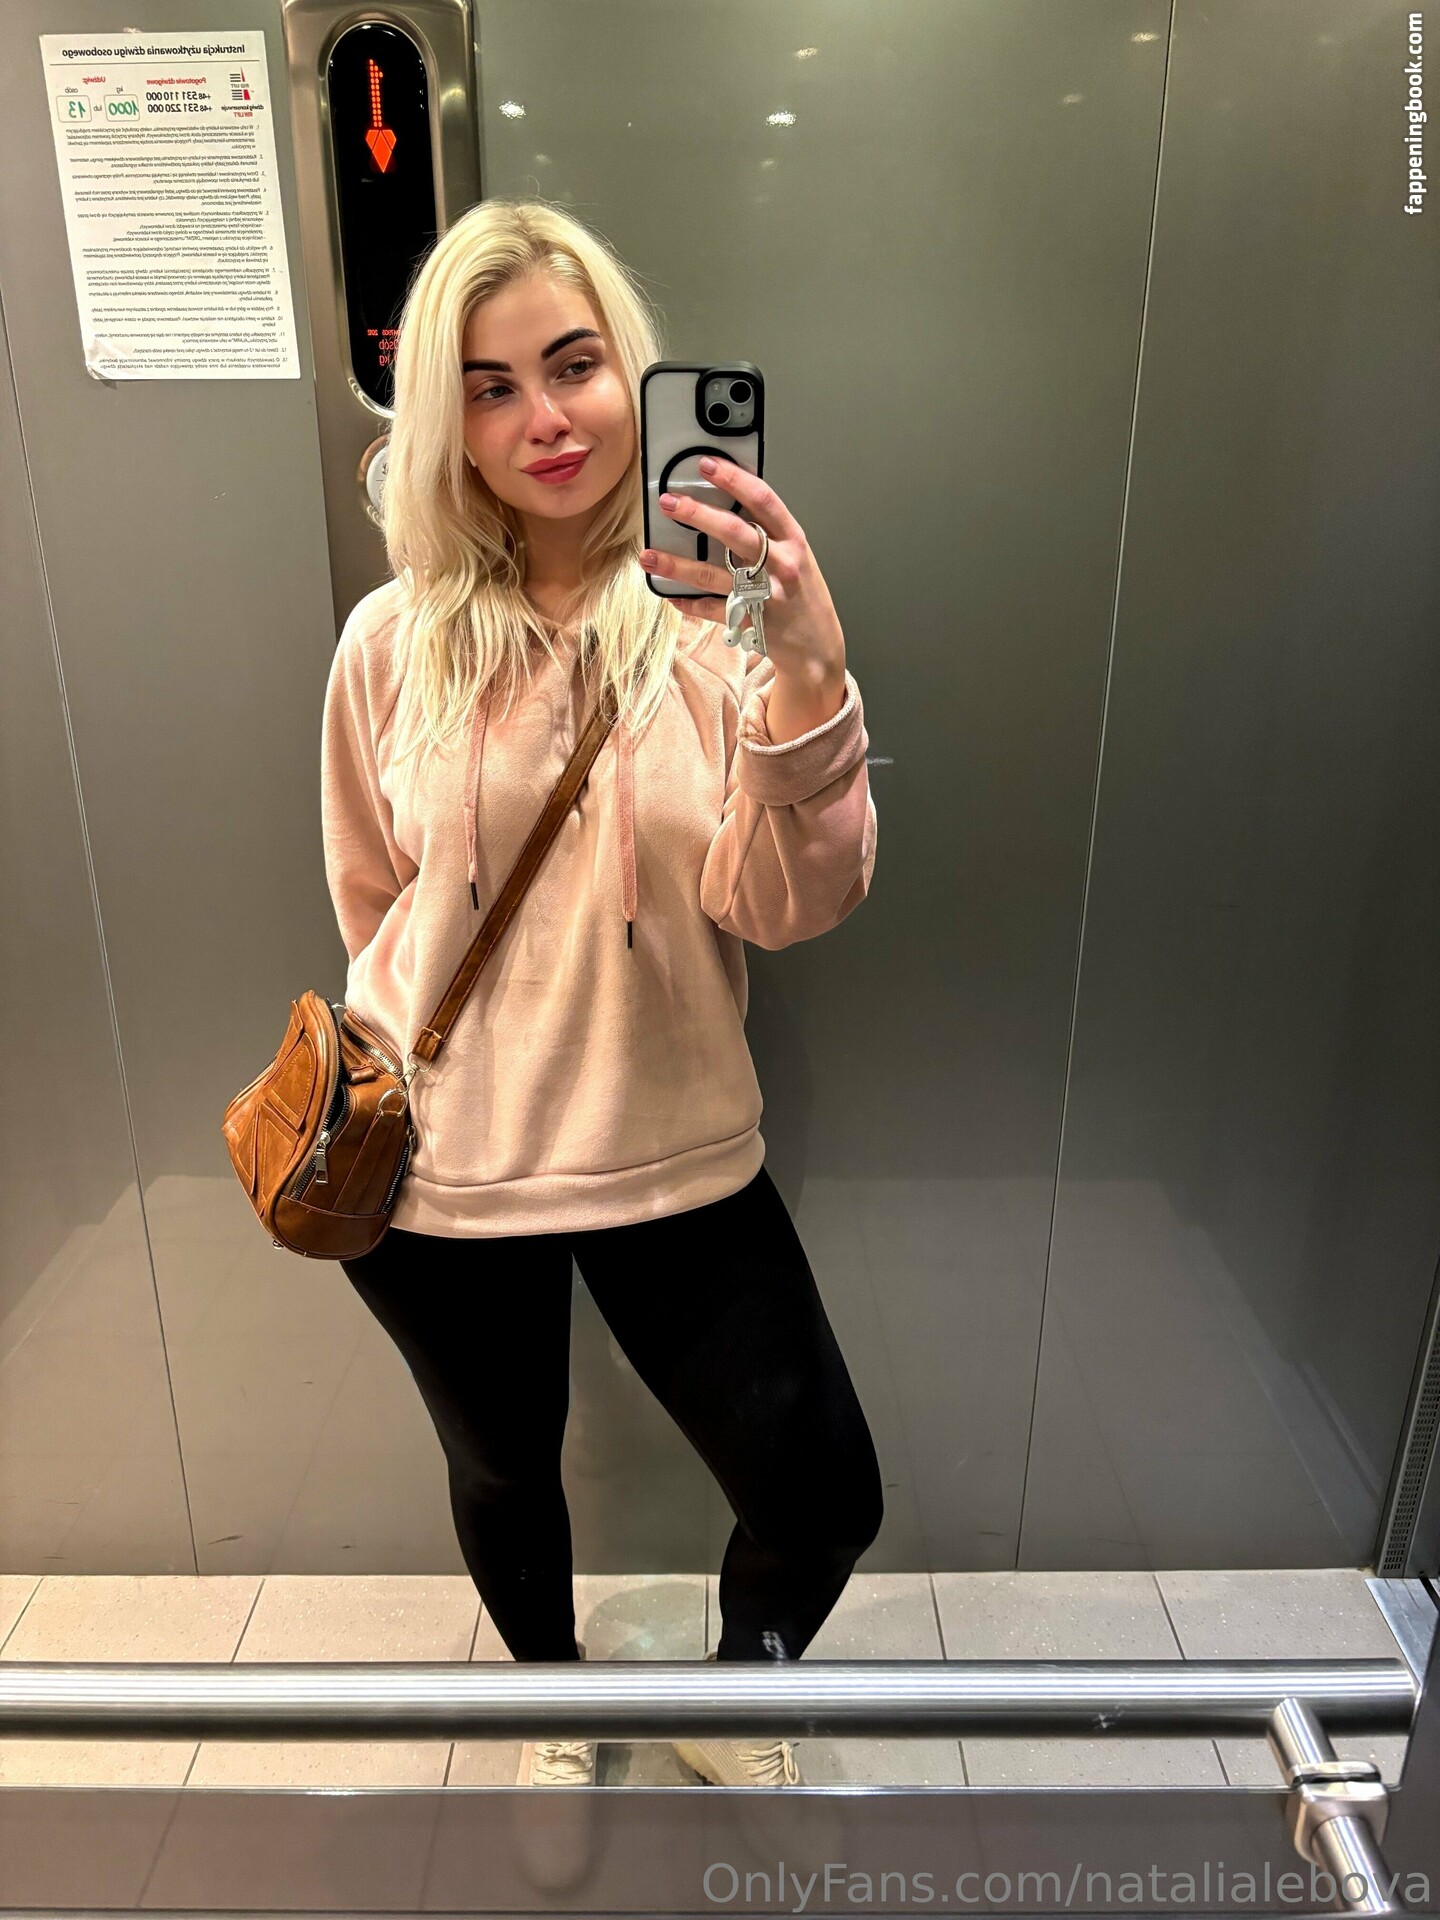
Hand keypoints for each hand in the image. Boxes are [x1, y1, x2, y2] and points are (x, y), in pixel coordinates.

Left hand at [640, 455, 846, 723]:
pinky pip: (711, 610)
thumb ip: (768, 532)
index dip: (734, 479)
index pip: (763, 500)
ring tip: (648, 555)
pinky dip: (688, 603)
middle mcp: (781, 565)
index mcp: (793, 540)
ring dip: (677, 564)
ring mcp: (765, 595)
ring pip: (714, 575)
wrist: (819, 646)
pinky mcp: (750, 622)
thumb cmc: (803, 594)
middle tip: (669, 503)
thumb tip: (727, 501)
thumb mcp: (796, 555)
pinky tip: (669, 594)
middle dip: (698, 515)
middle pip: (735, 533)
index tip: (707, 464)